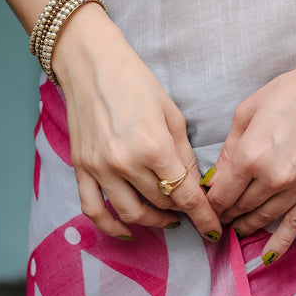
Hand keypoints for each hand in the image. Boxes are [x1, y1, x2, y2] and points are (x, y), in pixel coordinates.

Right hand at [52, 4, 222, 241]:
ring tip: (167, 218)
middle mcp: (126, 164)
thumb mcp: (172, 114)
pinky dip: (111, 227)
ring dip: (154, 222)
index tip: (214, 230)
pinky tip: (128, 230)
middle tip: (192, 211)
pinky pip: (94, 210)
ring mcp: (100, 169)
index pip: (185, 195)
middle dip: (181, 212)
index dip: (203, 216)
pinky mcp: (81, 169)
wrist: (91, 65)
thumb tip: (196, 184)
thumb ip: (184, 154)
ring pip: (131, 214)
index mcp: (154, 147)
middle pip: (161, 204)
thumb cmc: (136, 82)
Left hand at [206, 17, 295, 263]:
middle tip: (219, 218)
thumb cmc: (291, 91)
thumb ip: (229, 148)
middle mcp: (272, 177)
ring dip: (247, 226)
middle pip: (240, 208)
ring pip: (264, 218)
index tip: (205, 206)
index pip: (221, 194)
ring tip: (237, 228)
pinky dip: (280, 243)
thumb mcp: (247, 111)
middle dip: (226, 214)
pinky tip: (268, 257)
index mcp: (249, 155)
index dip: (209, 204)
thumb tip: (216, 178)